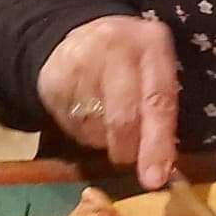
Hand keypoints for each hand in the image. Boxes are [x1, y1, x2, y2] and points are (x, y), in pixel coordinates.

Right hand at [37, 16, 179, 189]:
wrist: (75, 37)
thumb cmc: (128, 63)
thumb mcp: (152, 70)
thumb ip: (161, 109)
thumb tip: (161, 167)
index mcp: (151, 43)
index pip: (159, 100)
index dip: (158, 143)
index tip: (155, 179)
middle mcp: (116, 47)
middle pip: (124, 117)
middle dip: (128, 150)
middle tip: (129, 161)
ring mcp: (81, 60)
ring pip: (96, 125)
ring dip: (104, 140)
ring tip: (108, 124)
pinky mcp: (55, 78)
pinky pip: (72, 124)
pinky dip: (83, 133)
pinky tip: (87, 116)